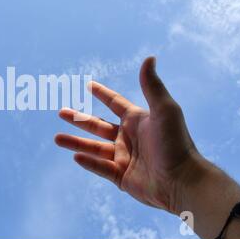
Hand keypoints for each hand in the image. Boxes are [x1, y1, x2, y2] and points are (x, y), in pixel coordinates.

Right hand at [55, 57, 200, 213]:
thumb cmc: (176, 143)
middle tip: (61, 112)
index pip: (115, 103)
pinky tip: (75, 156)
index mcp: (137, 121)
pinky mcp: (122, 177)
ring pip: (94, 148)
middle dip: (78, 119)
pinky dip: (88, 162)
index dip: (102, 94)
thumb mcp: (164, 110)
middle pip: (97, 126)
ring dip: (75, 142)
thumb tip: (150, 57)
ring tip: (56, 138)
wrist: (183, 181)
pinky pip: (100, 168)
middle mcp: (128, 138)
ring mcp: (124, 158)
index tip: (89, 85)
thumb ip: (152, 85)